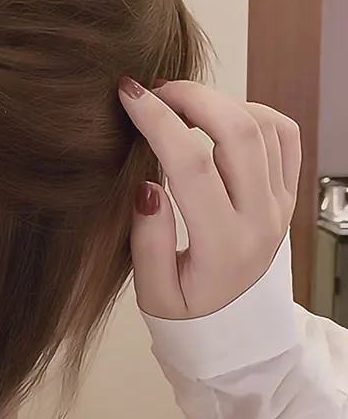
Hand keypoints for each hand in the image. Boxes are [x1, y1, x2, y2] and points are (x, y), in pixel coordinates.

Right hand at [118, 79, 301, 319]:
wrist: (234, 326)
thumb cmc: (187, 310)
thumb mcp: (154, 293)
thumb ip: (147, 242)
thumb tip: (146, 186)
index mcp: (224, 246)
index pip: (191, 166)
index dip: (157, 122)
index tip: (129, 95)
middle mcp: (262, 220)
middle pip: (237, 131)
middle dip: (191, 97)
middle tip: (153, 91)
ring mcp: (281, 204)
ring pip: (264, 125)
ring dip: (219, 102)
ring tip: (179, 106)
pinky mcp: (288, 194)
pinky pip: (285, 135)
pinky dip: (252, 113)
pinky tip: (218, 121)